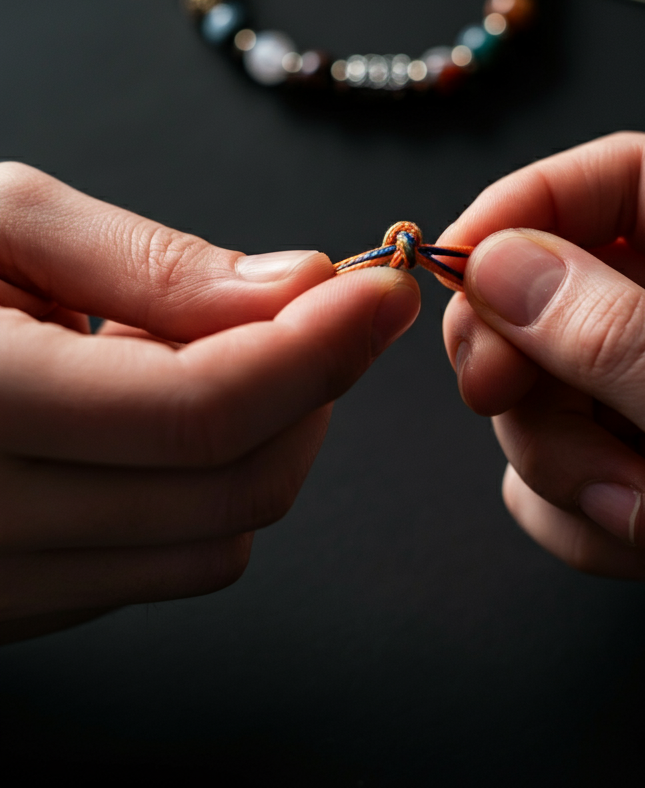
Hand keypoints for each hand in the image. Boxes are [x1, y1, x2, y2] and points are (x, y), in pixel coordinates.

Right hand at [0, 162, 418, 643]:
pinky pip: (173, 564)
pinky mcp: (18, 606)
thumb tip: (300, 289)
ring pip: (220, 541)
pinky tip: (168, 418)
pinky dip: (213, 487)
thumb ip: (149, 264)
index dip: (316, 347)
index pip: (198, 409)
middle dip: (313, 391)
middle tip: (320, 313)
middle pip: (233, 486)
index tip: (381, 291)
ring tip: (219, 354)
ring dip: (270, 441)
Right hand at [440, 132, 644, 783]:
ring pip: (548, 381)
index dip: (528, 208)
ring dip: (571, 459)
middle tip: (503, 401)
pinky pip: (560, 460)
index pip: (625, 178)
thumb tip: (500, 266)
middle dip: (529, 357)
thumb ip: (621, 345)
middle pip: (564, 280)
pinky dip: (587, 513)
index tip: (458, 269)